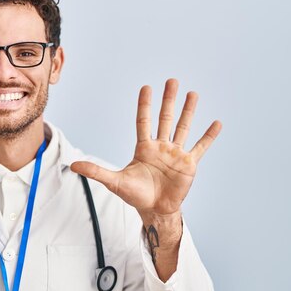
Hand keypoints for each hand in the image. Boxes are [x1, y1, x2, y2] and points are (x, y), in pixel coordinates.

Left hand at [71, 78, 220, 215]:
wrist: (154, 210)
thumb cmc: (135, 195)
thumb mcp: (114, 181)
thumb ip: (96, 171)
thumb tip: (73, 165)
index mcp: (144, 148)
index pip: (144, 121)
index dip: (145, 105)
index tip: (146, 88)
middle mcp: (161, 147)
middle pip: (165, 118)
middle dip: (168, 100)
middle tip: (172, 81)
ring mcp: (176, 154)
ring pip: (182, 128)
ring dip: (188, 111)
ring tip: (193, 93)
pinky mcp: (188, 164)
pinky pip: (200, 147)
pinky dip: (209, 136)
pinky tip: (216, 123)